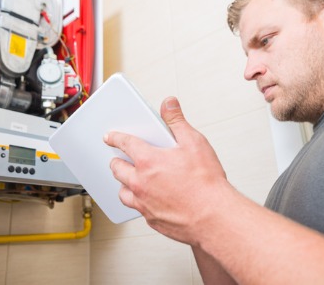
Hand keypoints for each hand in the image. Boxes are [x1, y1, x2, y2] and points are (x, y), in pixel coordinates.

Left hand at [104, 97, 229, 244]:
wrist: (213, 217)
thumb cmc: (206, 183)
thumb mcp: (194, 142)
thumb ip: (177, 121)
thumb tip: (169, 104)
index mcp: (148, 161)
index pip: (125, 144)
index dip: (115, 138)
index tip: (110, 137)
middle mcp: (140, 182)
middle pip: (118, 169)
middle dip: (116, 161)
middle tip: (119, 158)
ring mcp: (144, 203)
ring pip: (123, 192)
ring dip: (124, 184)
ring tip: (131, 180)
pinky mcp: (151, 219)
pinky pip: (137, 208)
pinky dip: (139, 202)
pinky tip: (148, 199)